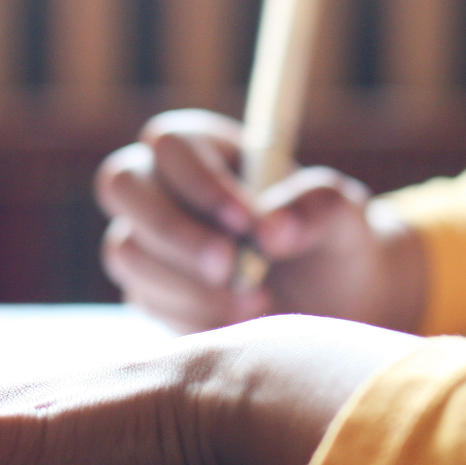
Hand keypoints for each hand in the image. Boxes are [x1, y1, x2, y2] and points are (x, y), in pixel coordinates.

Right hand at [95, 109, 428, 333]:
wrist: (333, 305)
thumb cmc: (333, 242)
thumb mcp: (344, 216)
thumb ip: (315, 208)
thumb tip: (271, 232)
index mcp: (206, 147)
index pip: (171, 144)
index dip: (200, 181)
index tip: (248, 223)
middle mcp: (165, 186)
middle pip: (121, 185)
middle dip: (172, 229)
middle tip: (228, 266)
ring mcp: (148, 240)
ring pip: (127, 251)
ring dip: (187, 281)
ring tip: (257, 302)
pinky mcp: (149, 290)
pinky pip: (145, 299)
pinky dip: (193, 314)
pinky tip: (242, 320)